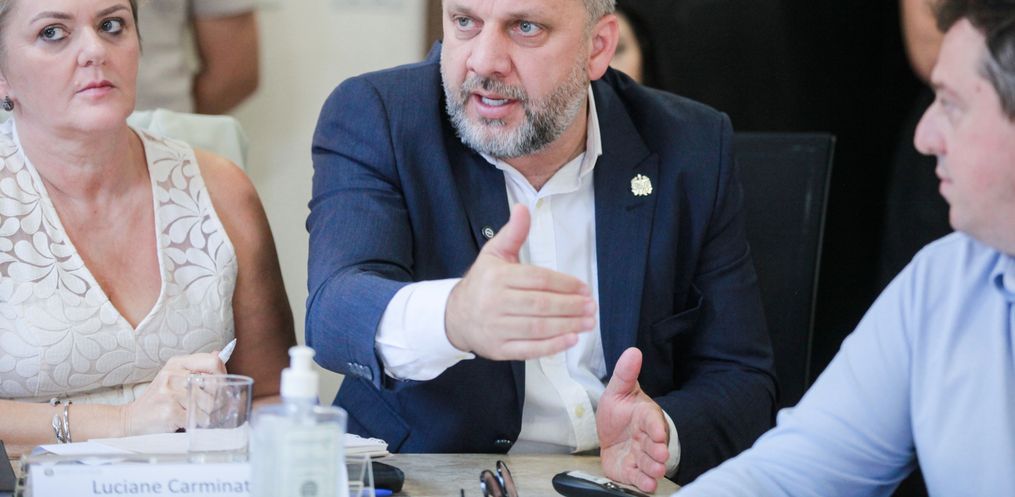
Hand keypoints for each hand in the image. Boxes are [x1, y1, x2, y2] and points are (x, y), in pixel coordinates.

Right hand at [120, 352, 225, 435]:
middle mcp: (173, 374)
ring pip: (209, 404)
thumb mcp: (175, 375)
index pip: (213, 362)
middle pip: (214, 384)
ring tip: (195, 413)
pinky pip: (198, 418)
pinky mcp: (169, 411)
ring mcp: (170, 392)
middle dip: (217, 398)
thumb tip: (219, 354)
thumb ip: (197, 366)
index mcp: (177, 363)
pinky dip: (197, 423)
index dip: (222, 376)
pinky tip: (187, 420)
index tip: (220, 386)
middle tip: (209, 405)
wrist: (132, 417)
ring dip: (207, 413)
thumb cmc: (159, 398)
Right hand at [445, 204, 597, 360]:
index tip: (584, 288)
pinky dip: (552, 346)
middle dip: (570, 306)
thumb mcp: (494, 254)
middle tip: (591, 306)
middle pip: (540, 304)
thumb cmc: (483, 282)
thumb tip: (522, 207)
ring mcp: (495, 328)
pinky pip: (528, 349)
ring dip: (567, 326)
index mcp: (497, 277)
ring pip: (537, 327)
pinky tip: (571, 339)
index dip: (564, 284)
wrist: (455, 316)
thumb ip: (514, 233)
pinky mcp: (498, 349)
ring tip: (588, 322)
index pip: (538, 280)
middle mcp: (494, 302)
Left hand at [598, 347, 669, 492]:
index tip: (656, 432)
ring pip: (649, 463)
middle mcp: (646, 437)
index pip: (652, 419)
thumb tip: (633, 351)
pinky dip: (643, 482)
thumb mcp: (617, 390)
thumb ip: (625, 373)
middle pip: (654, 445)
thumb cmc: (619, 412)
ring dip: (653, 468)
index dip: (655, 426)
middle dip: (657, 450)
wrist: (611, 434)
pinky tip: (646, 485)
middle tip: (659, 454)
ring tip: (655, 471)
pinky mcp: (632, 470)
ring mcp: (640, 455)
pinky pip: (639, 477)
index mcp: (644, 416)